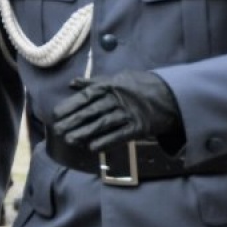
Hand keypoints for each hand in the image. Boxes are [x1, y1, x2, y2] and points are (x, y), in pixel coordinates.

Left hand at [50, 70, 180, 151]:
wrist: (171, 95)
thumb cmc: (140, 86)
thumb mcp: (118, 78)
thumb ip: (94, 82)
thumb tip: (72, 83)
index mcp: (111, 86)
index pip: (86, 96)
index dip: (70, 105)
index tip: (55, 114)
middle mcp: (118, 99)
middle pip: (91, 111)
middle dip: (73, 121)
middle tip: (57, 130)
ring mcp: (129, 113)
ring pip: (103, 124)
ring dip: (85, 133)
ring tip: (70, 140)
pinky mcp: (139, 126)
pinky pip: (120, 135)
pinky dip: (106, 141)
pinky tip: (92, 148)